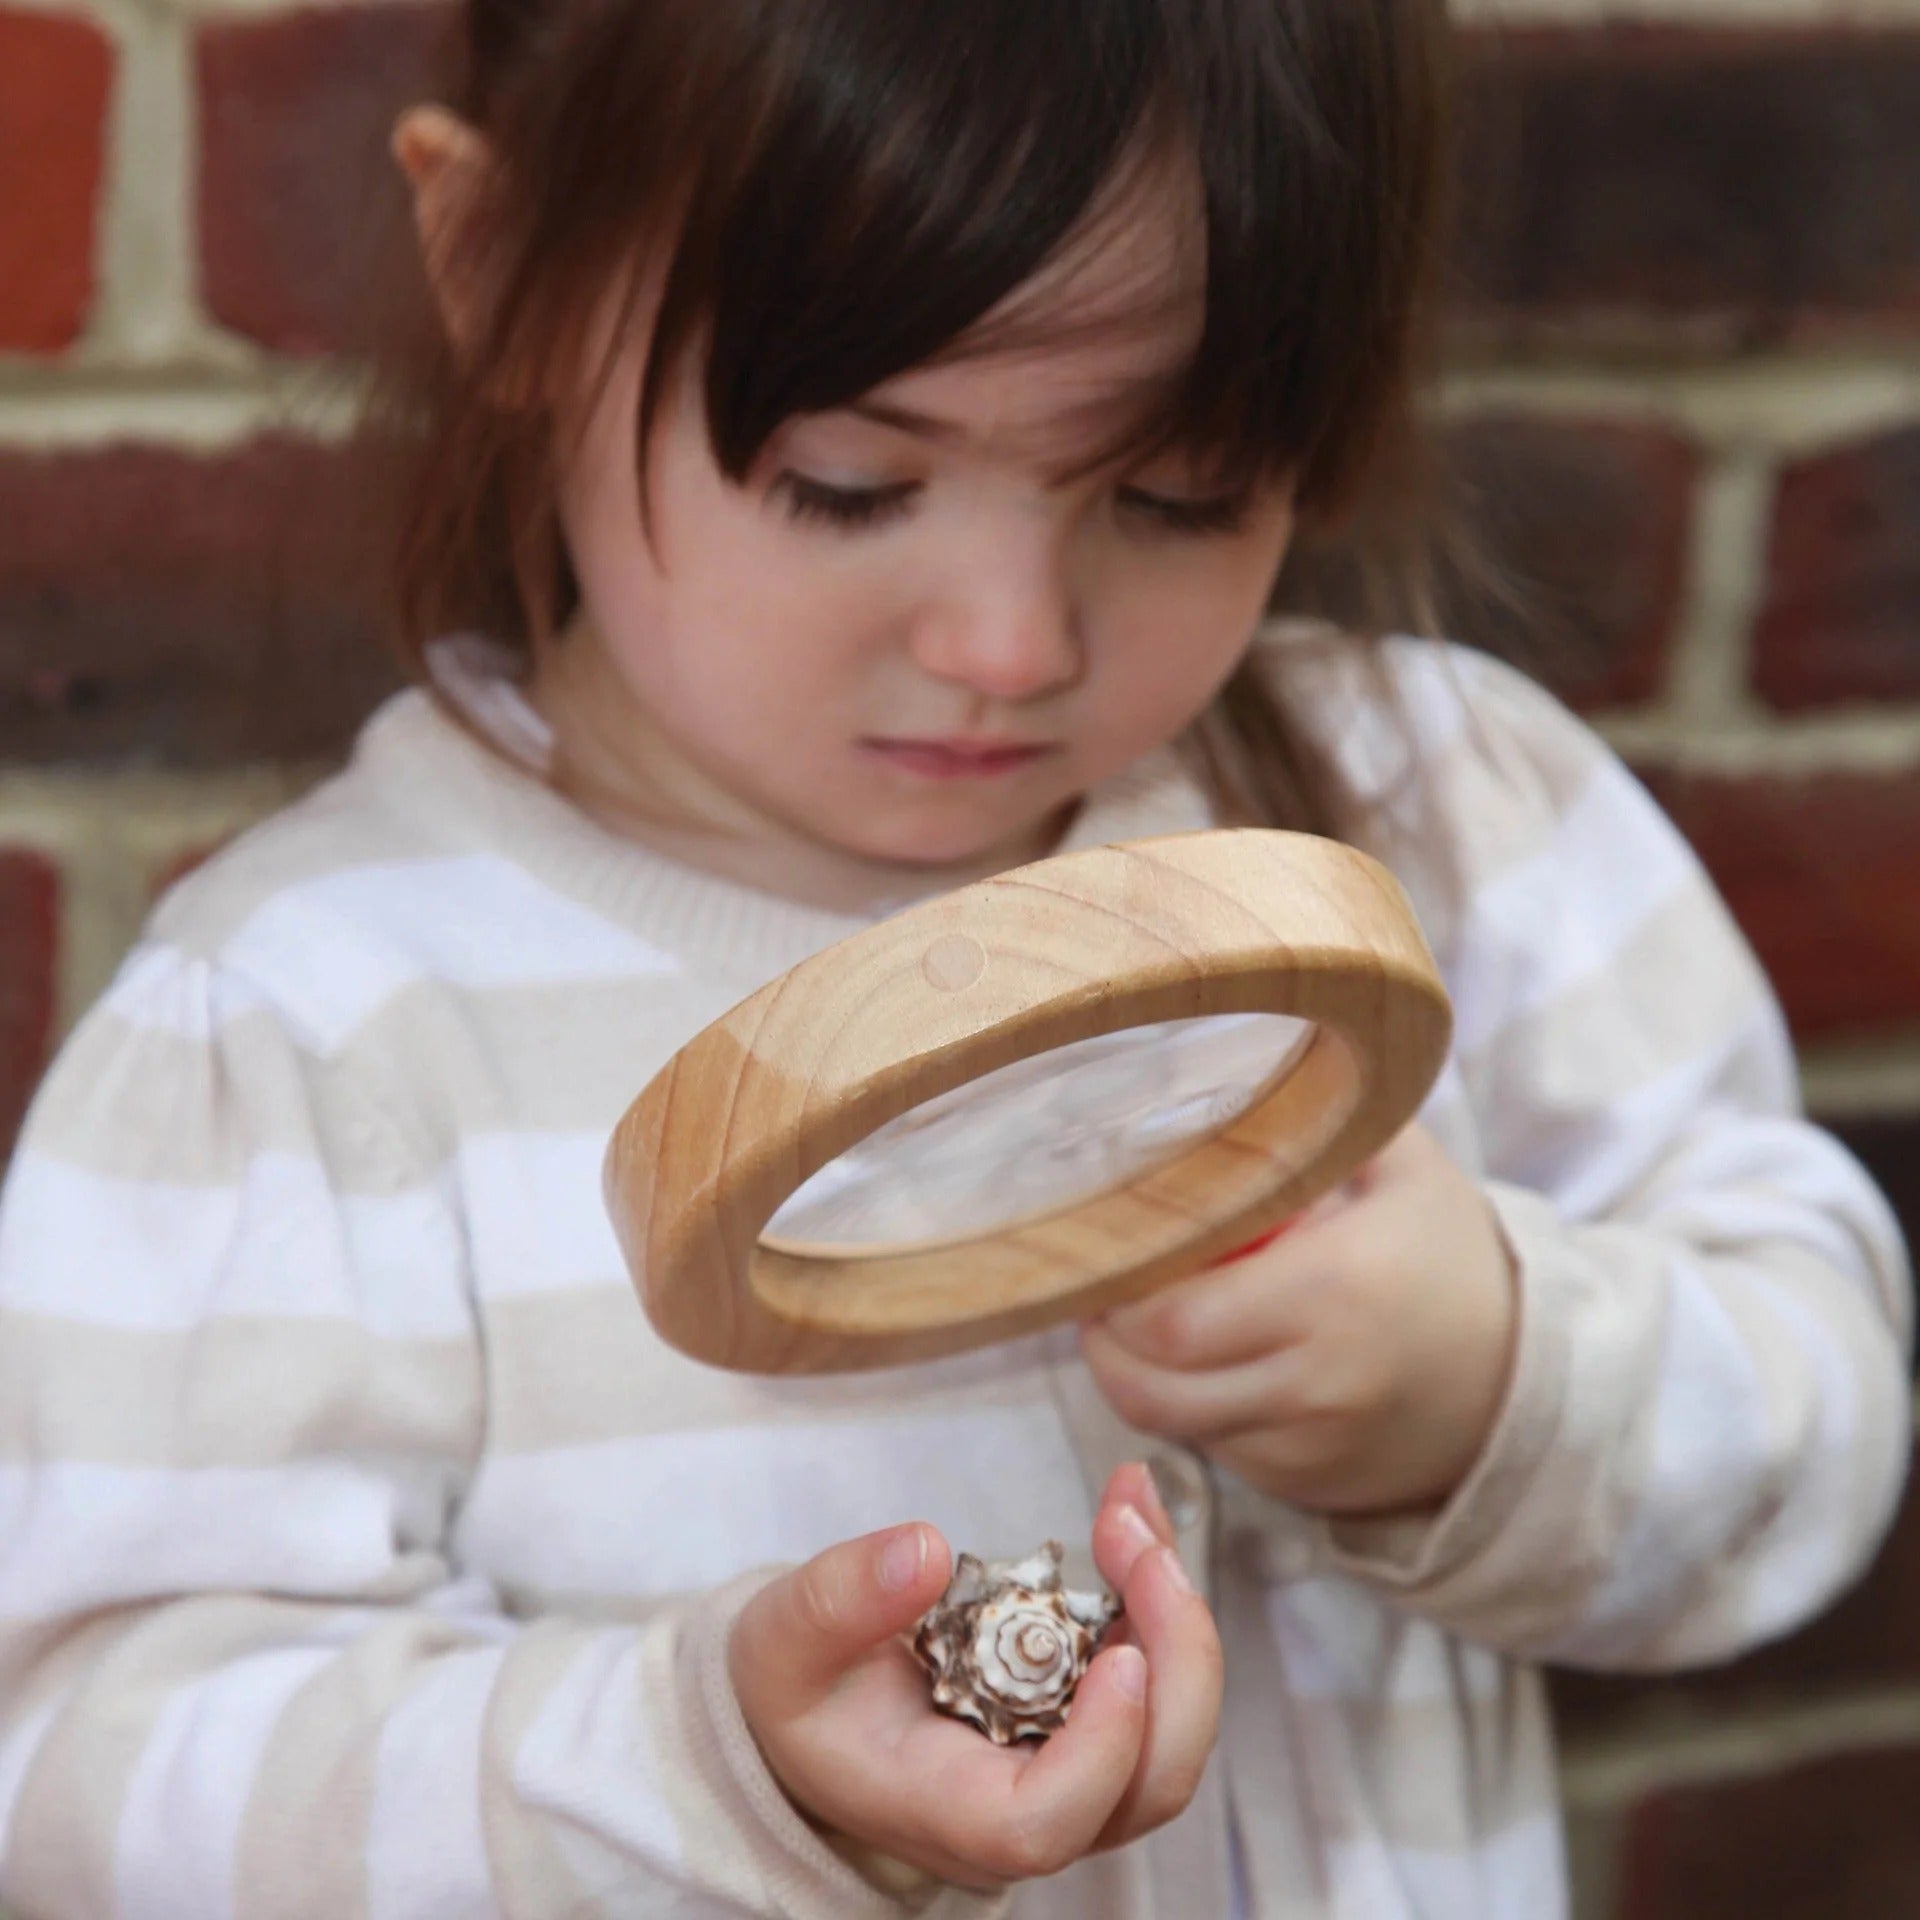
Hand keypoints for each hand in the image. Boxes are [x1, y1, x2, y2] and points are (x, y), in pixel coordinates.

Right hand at [729, 1464, 1221, 1891]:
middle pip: (1150, 1780)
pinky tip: (1126, 1512)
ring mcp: (1072, 1770)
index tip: (1118, 1655)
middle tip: (1137, 1538)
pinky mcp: (1090, 1718)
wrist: (819, 1709)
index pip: (1047, 1823)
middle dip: (1176, 1654)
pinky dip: (1155, 1591)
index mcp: (949, 1810)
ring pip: (1172, 1726)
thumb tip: (926, 1549)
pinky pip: (1156, 1673)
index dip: (1103, 1751)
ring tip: (1130, 1504)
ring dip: (1175, 1610)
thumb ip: (841, 1598)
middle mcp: (1028, 1808)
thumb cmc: (801, 1691)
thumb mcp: (785, 1640)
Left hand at [1081, 1123, 1518, 1516]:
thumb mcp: (1404, 1166)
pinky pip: (1215, 1451)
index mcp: (1332, 1290)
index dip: (1115, 1295)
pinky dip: (1188, 1410)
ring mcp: (1309, 1448)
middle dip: (1105, 1341)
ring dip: (1137, 1378)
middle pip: (1150, 1387)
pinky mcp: (1306, 1489)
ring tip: (1132, 1324)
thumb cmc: (1448, 1255)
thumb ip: (1325, 1111)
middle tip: (1100, 1292)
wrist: (1527, 1378)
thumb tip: (1235, 1052)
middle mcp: (1317, 1381)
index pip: (1172, 1319)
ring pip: (1173, 1425)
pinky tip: (1195, 1365)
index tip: (1105, 1251)